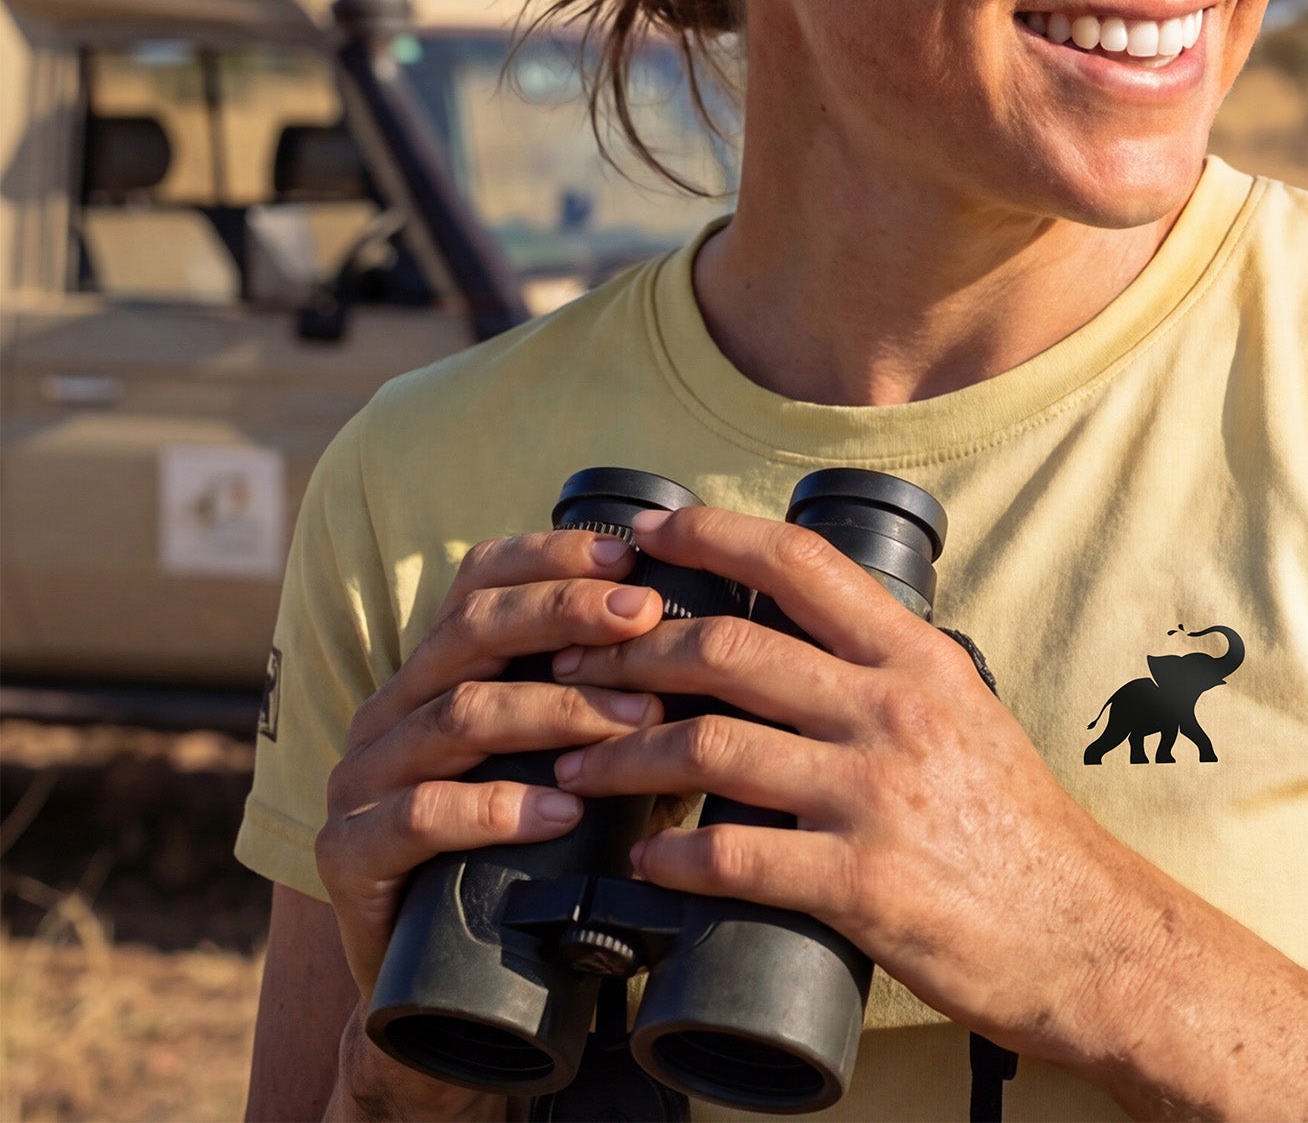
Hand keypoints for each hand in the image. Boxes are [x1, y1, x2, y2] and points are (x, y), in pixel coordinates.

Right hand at [313, 529, 668, 998]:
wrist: (438, 991)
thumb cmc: (530, 855)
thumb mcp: (576, 760)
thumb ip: (620, 702)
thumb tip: (722, 646)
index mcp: (436, 669)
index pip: (479, 580)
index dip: (550, 557)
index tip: (628, 554)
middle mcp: (390, 708)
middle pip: (470, 629)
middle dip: (564, 611)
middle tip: (645, 616)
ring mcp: (361, 779)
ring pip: (457, 714)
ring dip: (556, 710)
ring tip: (636, 721)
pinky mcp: (348, 856)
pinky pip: (420, 815)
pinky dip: (497, 807)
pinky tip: (562, 808)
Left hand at [546, 505, 1171, 1071]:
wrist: (1082, 934)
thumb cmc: (1015, 825)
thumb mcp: (965, 712)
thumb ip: (887, 672)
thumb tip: (802, 639)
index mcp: (917, 657)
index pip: (801, 564)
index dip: (712, 535)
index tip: (646, 532)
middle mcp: (893, 709)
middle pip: (731, 649)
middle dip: (632, 651)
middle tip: (572, 664)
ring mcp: (875, 795)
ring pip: (711, 747)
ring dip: (624, 753)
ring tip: (575, 760)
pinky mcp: (861, 883)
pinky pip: (736, 859)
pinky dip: (672, 858)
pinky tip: (642, 861)